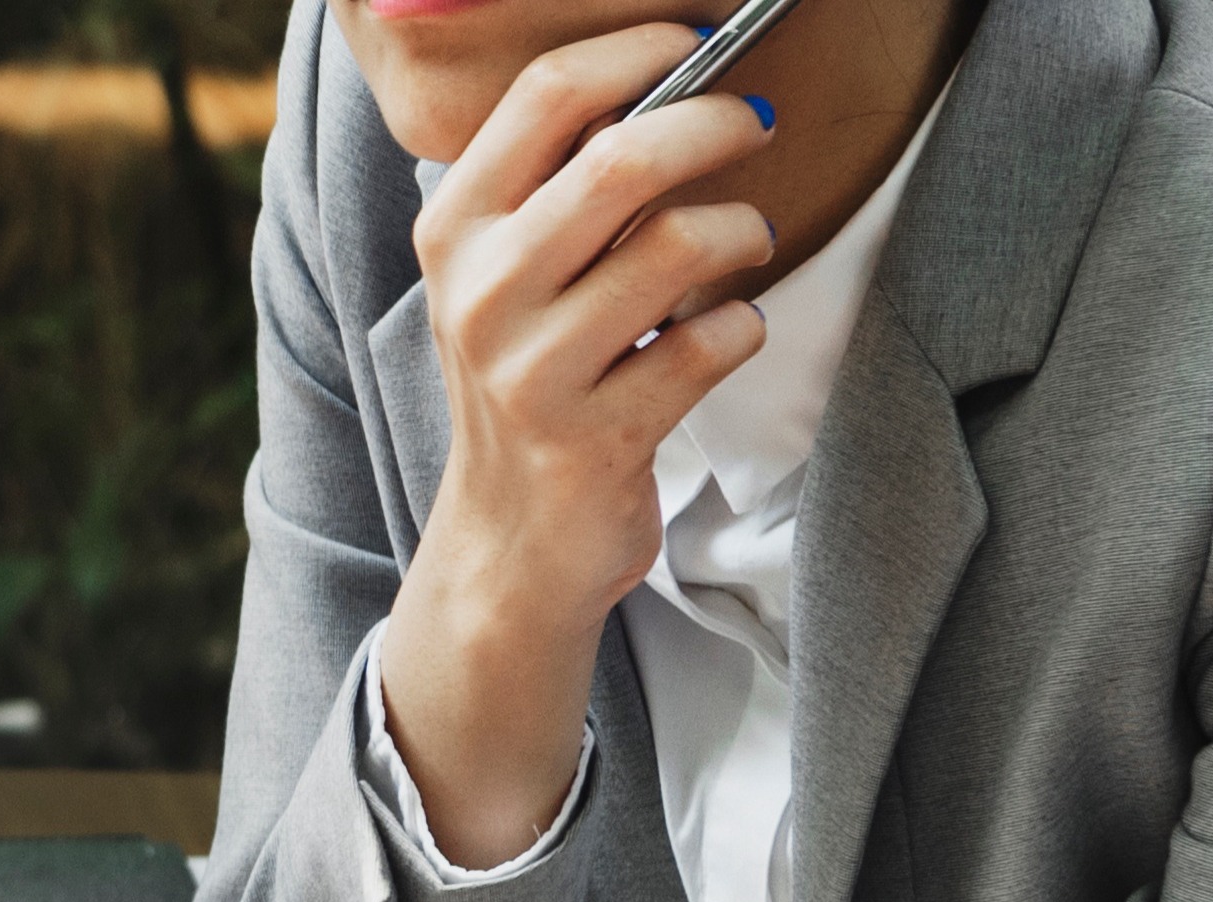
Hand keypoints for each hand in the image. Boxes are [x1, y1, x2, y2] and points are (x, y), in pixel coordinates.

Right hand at [382, 23, 775, 865]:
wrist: (508, 540)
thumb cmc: (532, 380)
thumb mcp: (506, 276)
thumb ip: (558, 186)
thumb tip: (669, 81)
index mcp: (454, 231)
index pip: (546, 95)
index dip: (640, 51)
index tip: (696, 42)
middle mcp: (480, 292)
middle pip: (624, 157)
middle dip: (717, 122)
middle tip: (758, 121)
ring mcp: (532, 368)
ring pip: (682, 245)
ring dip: (743, 232)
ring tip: (746, 244)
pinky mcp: (594, 434)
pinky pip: (712, 343)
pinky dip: (740, 328)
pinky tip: (721, 336)